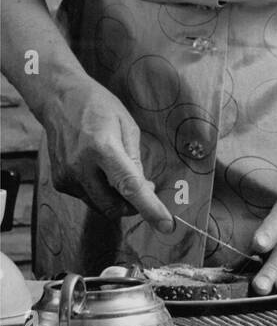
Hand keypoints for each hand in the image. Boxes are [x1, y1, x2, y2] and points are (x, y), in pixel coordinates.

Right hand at [41, 77, 173, 231]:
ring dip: (117, 198)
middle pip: (114, 206)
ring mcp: (67, 177)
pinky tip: (101, 170)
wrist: (60, 100)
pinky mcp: (60, 183)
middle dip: (134, 206)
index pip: (129, 187)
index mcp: (102, 149)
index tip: (166, 225)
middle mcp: (81, 167)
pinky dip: (101, 191)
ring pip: (100, 206)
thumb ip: (136, 160)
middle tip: (147, 187)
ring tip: (121, 172)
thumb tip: (144, 189)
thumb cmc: (98, 107)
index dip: (150, 208)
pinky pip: (88, 198)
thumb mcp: (127, 126)